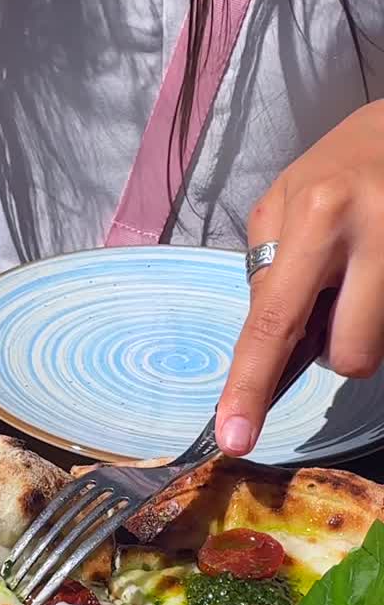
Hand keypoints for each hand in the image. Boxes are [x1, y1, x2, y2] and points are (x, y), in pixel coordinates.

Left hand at [216, 101, 383, 455]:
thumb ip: (268, 273)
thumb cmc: (337, 165)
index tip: (234, 438)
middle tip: (339, 295)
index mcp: (318, 215)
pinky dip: (381, 313)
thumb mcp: (283, 200)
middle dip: (338, 345)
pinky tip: (378, 276)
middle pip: (351, 356)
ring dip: (364, 329)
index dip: (251, 386)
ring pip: (378, 350)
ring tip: (364, 278)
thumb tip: (271, 342)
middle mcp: (372, 234)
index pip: (276, 320)